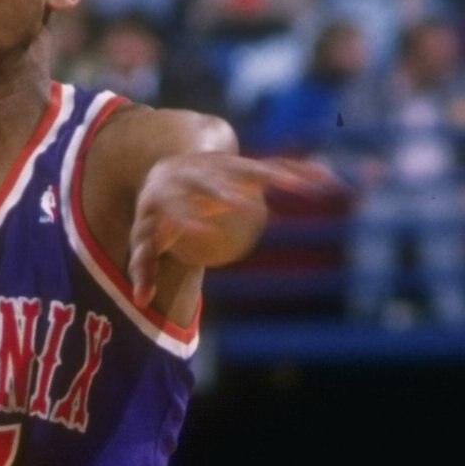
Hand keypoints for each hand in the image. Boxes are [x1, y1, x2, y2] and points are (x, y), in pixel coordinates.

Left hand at [127, 151, 334, 303]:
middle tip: (242, 205)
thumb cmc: (156, 214)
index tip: (198, 229)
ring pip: (247, 169)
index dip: (185, 215)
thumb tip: (140, 303)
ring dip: (273, 176)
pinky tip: (324, 177)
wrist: (167, 164)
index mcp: (168, 191)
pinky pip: (271, 167)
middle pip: (211, 183)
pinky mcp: (241, 163)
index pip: (176, 204)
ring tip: (301, 187)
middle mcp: (195, 174)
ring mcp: (220, 165)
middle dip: (225, 191)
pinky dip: (296, 171)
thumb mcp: (145, 235)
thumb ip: (143, 267)